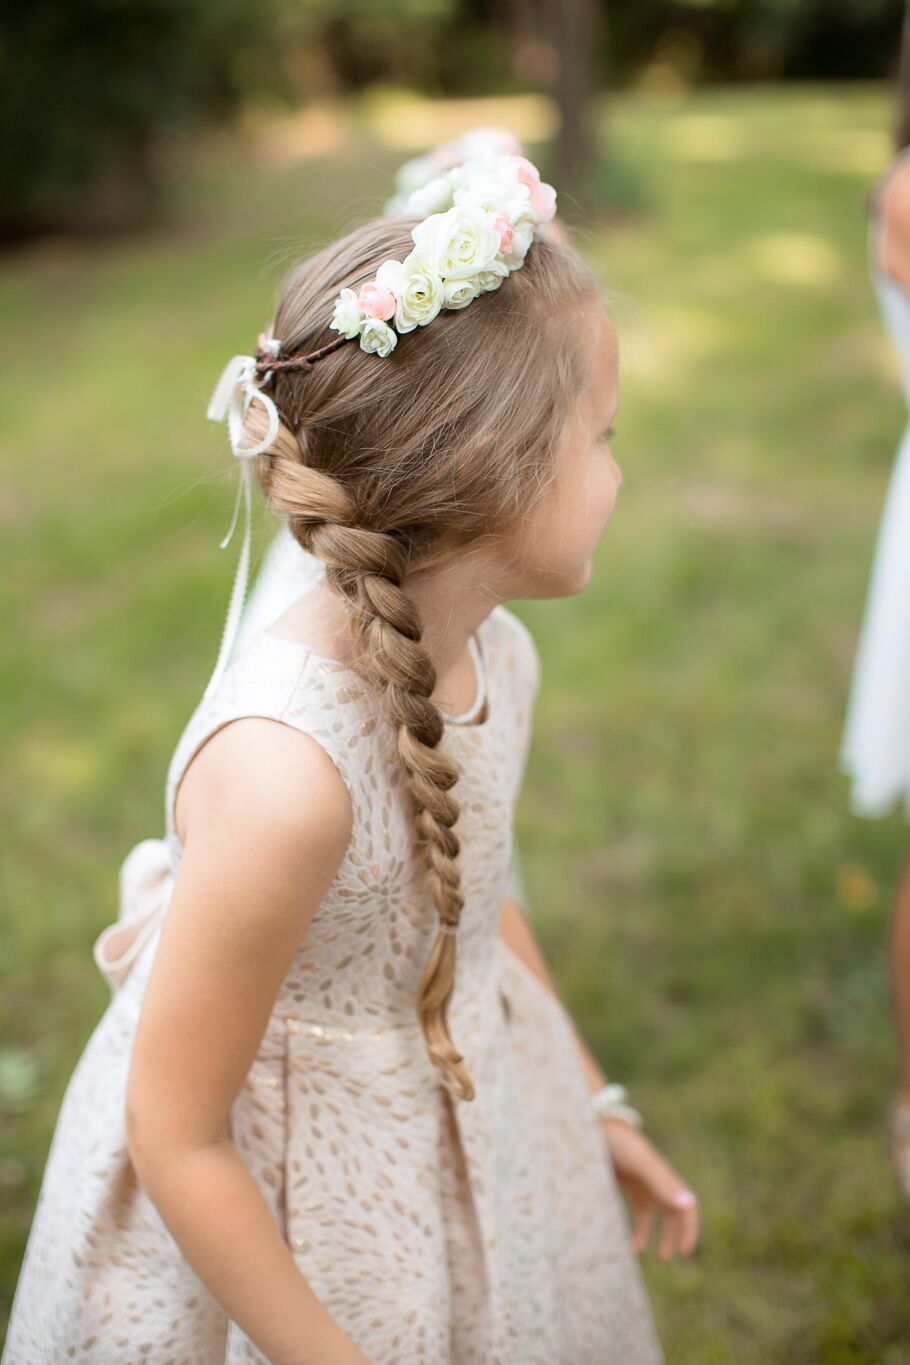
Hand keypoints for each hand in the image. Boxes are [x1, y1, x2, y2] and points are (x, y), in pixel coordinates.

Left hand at [600, 1119, 698, 1260]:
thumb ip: (662, 1183)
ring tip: (649, 1255)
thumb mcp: (641, 1163)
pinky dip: (636, 1226)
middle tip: (666, 1257)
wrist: (592, 1123)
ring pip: (653, 1212)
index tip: (684, 1252)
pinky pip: (636, 1208)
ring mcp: (640, 1180)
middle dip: (674, 1234)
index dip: (689, 1229)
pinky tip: (628, 1243)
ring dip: (655, 1233)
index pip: (686, 1206)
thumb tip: (689, 1204)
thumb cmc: (619, 1142)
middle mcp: (656, 1179)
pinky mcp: (624, 1181)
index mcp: (664, 1176)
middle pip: (673, 1211)